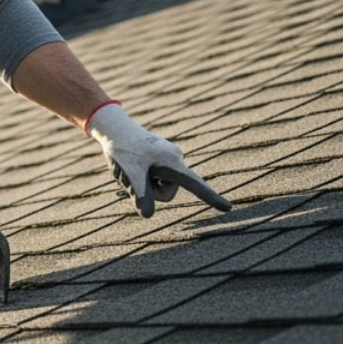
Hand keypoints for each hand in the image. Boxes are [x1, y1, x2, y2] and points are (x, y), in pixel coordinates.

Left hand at [85, 103, 230, 217]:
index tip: (228, 208)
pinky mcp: (162, 160)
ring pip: (159, 187)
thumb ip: (140, 196)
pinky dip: (142, 178)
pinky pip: (155, 179)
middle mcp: (176, 160)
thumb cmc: (123, 149)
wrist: (114, 127)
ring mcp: (169, 160)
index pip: (196, 185)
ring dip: (143, 183)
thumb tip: (148, 215)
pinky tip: (132, 165)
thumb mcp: (130, 175)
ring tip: (131, 166)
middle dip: (149, 191)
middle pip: (167, 193)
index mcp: (173, 163)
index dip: (212, 198)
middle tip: (132, 172)